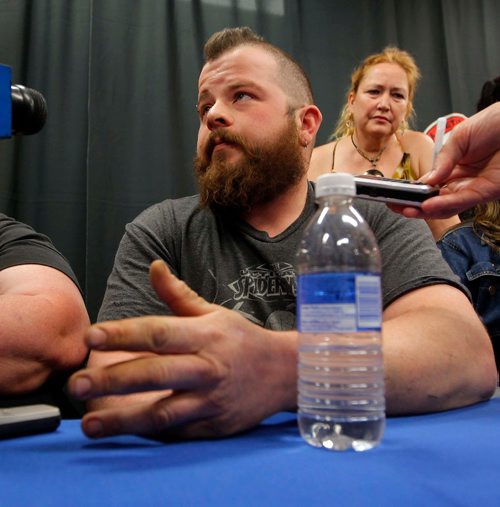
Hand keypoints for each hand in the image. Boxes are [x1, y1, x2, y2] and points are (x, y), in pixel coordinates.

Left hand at [68, 260, 296, 438]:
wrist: (283, 373)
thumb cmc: (242, 339)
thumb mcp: (214, 313)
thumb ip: (178, 294)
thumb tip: (154, 266)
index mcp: (206, 335)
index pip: (159, 333)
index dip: (124, 334)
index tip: (92, 335)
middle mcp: (208, 367)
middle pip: (156, 373)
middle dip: (113, 379)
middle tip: (76, 384)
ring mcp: (212, 400)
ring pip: (164, 411)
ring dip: (124, 419)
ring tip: (88, 424)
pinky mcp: (216, 425)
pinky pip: (179, 432)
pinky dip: (150, 433)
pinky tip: (124, 433)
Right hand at [389, 103, 499, 218]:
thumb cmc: (496, 123)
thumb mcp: (461, 137)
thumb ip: (443, 160)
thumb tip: (425, 181)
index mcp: (454, 165)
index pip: (428, 184)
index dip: (411, 191)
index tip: (394, 194)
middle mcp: (462, 180)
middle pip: (433, 199)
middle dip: (412, 205)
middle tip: (393, 206)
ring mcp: (473, 188)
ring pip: (445, 206)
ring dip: (424, 210)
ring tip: (406, 209)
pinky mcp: (487, 193)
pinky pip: (461, 202)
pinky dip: (443, 206)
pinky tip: (426, 206)